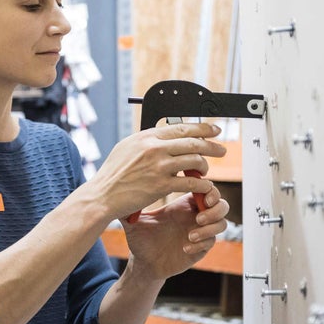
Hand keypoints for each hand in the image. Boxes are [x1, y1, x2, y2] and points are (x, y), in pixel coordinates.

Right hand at [87, 123, 225, 221]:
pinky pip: (190, 181)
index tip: (213, 130)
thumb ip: (146, 142)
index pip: (181, 127)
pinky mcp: (161, 185)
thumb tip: (163, 137)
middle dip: (211, 145)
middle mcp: (153, 148)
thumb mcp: (126, 148)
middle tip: (222, 149)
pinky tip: (204, 186)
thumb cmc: (112, 175)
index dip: (202, 128)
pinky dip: (201, 184)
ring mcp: (158, 166)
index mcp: (146, 137)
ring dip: (204, 166)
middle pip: (192, 142)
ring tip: (206, 171)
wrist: (102, 196)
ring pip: (194, 160)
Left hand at [122, 186, 229, 281]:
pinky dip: (201, 243)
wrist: (143, 263)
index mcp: (183, 204)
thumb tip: (115, 193)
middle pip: (221, 204)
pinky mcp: (201, 248)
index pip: (205, 189)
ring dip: (210, 228)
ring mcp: (200, 232)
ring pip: (222, 223)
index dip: (208, 189)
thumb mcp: (134, 222)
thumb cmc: (140, 239)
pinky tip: (184, 247)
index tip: (201, 195)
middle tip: (199, 216)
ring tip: (190, 234)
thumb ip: (129, 207)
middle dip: (215, 208)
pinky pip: (212, 242)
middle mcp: (195, 215)